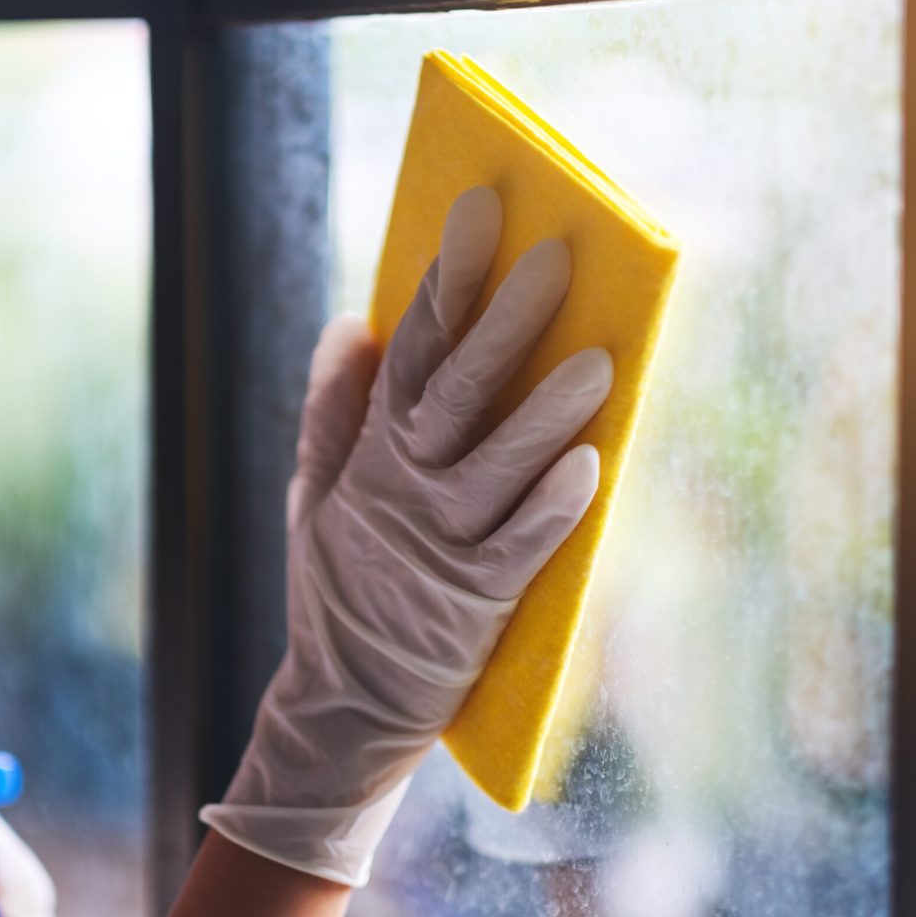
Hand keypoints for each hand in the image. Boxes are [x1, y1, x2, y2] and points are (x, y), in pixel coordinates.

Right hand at [201, 186, 612, 886]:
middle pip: (456, 393)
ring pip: (495, 467)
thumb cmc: (341, 589)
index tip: (479, 211)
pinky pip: (519, 549)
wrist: (342, 704)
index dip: (445, 281)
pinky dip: (550, 510)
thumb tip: (352, 320)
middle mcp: (402, 491)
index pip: (411, 352)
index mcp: (369, 456)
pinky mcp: (473, 606)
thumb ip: (332, 410)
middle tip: (556, 256)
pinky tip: (589, 467)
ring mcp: (438, 548)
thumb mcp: (315, 496)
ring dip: (545, 414)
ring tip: (599, 361)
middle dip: (503, 321)